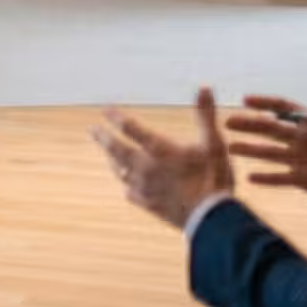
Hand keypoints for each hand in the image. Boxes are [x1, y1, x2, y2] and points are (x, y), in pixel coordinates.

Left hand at [93, 89, 237, 230]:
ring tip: (108, 154)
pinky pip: (129, 192)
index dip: (116, 117)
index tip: (106, 110)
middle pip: (115, 149)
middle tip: (92, 130)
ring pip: (119, 171)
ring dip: (112, 160)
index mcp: (158, 149)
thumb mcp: (213, 143)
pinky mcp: (148, 205)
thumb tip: (204, 86)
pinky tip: (126, 185)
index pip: (129, 127)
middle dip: (102, 138)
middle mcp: (145, 167)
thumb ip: (205, 115)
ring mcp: (144, 188)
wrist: (212, 219)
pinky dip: (126, 184)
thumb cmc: (214, 178)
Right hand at [223, 74, 306, 210]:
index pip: (284, 110)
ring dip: (251, 150)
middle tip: (226, 123)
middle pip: (270, 131)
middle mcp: (304, 140)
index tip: (245, 100)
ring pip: (271, 154)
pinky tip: (249, 177)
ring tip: (230, 148)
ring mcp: (303, 161)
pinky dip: (266, 178)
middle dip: (249, 126)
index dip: (265, 104)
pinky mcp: (305, 181)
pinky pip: (281, 178)